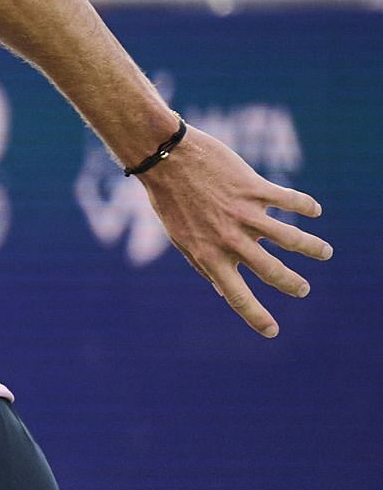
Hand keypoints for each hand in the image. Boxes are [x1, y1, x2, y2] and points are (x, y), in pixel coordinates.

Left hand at [138, 124, 331, 336]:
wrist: (164, 158)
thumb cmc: (171, 200)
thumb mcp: (181, 237)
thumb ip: (204, 264)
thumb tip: (222, 290)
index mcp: (208, 255)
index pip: (236, 295)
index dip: (255, 316)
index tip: (272, 331)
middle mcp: (228, 238)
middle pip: (271, 271)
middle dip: (292, 284)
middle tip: (303, 290)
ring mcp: (243, 213)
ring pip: (290, 238)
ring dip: (311, 247)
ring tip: (325, 253)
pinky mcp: (252, 188)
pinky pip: (288, 200)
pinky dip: (306, 206)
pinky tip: (314, 210)